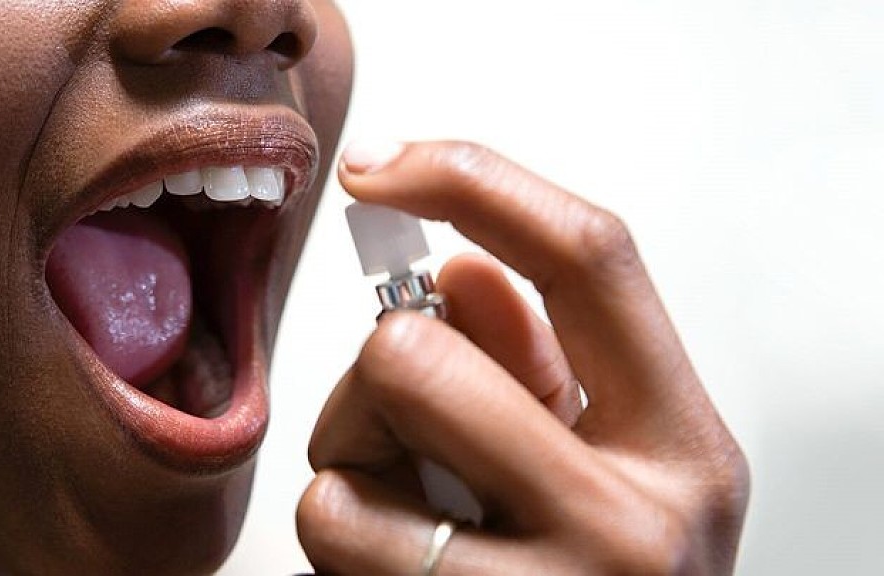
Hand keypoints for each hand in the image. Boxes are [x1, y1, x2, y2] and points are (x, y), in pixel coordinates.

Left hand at [296, 141, 748, 574]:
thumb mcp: (605, 470)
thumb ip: (543, 364)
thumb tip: (462, 265)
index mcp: (683, 448)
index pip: (589, 256)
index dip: (480, 180)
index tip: (388, 165)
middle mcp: (639, 521)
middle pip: (424, 350)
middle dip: (380, 378)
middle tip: (405, 435)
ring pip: (359, 442)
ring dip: (352, 463)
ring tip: (409, 517)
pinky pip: (333, 525)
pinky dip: (339, 533)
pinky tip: (394, 569)